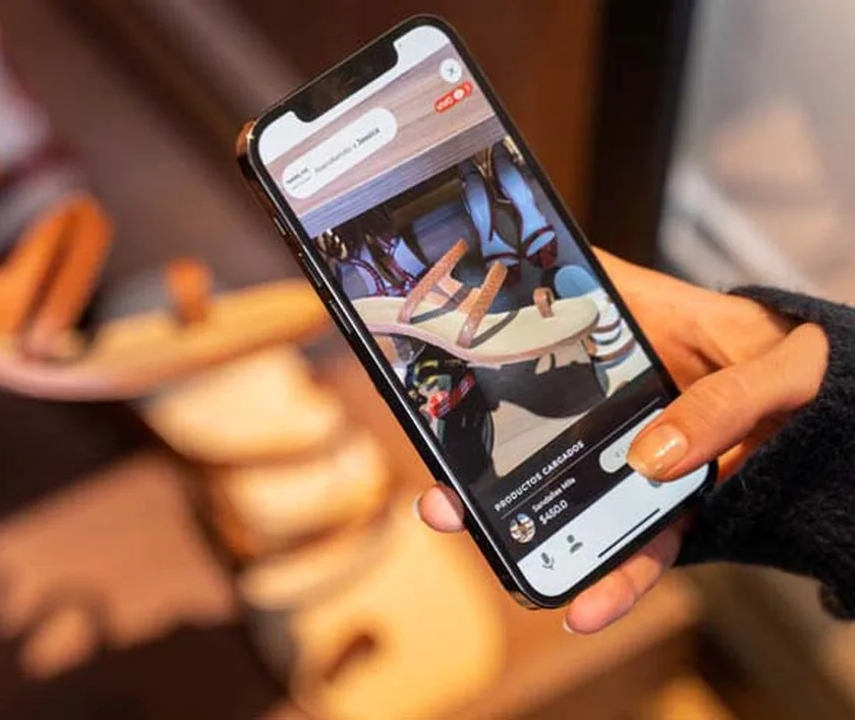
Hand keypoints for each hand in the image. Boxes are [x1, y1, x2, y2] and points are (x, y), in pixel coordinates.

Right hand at [415, 250, 827, 632]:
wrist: (843, 402)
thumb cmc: (808, 357)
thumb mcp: (778, 362)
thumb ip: (724, 398)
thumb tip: (654, 458)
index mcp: (626, 332)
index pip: (541, 334)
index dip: (486, 360)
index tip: (442, 392)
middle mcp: (618, 397)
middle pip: (536, 433)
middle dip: (483, 477)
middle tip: (444, 502)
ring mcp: (640, 455)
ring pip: (576, 498)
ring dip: (538, 537)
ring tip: (514, 571)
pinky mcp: (672, 505)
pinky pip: (640, 545)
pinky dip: (618, 578)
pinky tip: (591, 606)